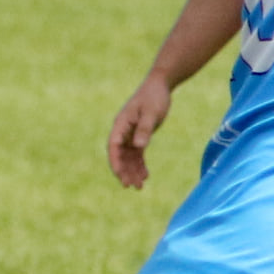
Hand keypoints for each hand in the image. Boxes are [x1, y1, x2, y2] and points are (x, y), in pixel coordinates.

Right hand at [107, 70, 171, 187]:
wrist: (160, 86)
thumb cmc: (154, 97)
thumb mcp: (151, 114)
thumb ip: (145, 129)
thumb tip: (138, 146)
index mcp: (121, 124)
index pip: (113, 146)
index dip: (115, 162)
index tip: (120, 175)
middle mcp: (122, 130)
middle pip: (120, 155)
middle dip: (124, 171)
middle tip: (131, 186)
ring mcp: (130, 133)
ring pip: (128, 157)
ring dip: (132, 171)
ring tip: (139, 187)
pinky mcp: (139, 135)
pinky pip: (137, 153)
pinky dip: (140, 164)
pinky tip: (145, 175)